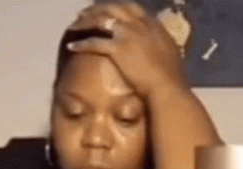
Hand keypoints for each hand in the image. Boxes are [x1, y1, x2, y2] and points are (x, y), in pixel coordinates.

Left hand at [67, 3, 186, 97]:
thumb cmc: (171, 76)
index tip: (107, 11)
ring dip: (85, 21)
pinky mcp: (118, 49)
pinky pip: (94, 42)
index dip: (116, 8)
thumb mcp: (169, 51)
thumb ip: (160, 42)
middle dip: (97, 9)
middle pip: (113, 8)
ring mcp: (128, 34)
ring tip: (75, 26)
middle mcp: (139, 24)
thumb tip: (159, 43)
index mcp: (152, 23)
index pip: (131, 8)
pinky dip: (81, 44)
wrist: (166, 86)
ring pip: (101, 20)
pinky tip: (72, 46)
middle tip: (84, 13)